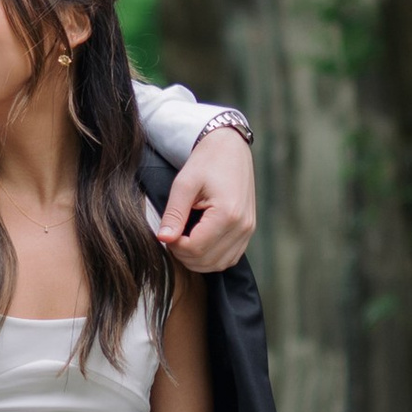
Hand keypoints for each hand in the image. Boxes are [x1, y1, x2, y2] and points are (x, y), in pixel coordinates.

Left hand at [159, 122, 254, 271]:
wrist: (230, 148)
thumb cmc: (207, 161)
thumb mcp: (184, 183)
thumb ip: (174, 214)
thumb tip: (163, 238)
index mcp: (227, 214)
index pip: (196, 249)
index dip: (175, 247)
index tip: (167, 233)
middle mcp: (242, 226)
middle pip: (207, 261)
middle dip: (184, 255)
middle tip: (173, 236)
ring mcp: (248, 230)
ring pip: (219, 264)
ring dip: (197, 260)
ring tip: (184, 239)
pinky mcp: (249, 230)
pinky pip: (230, 257)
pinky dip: (212, 257)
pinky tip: (199, 243)